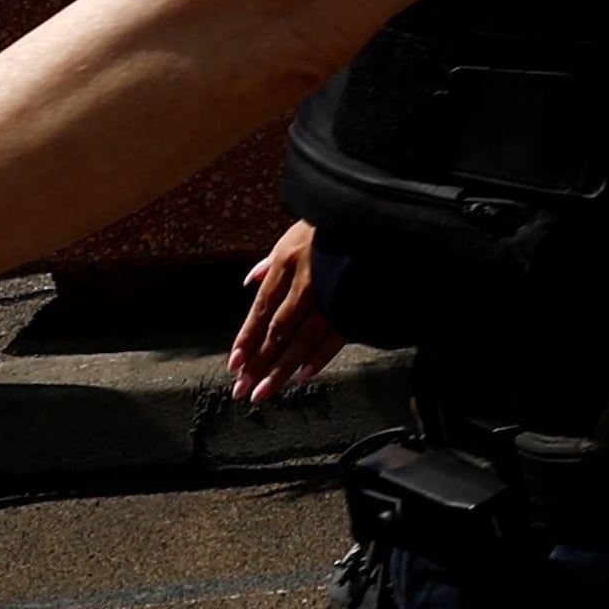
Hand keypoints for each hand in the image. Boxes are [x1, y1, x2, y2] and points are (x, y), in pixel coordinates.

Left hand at [226, 221, 343, 403]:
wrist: (374, 217)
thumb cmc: (330, 225)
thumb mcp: (295, 233)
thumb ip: (271, 262)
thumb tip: (249, 280)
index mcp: (286, 263)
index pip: (261, 309)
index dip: (246, 339)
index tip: (234, 364)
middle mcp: (303, 283)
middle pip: (276, 331)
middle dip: (257, 363)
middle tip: (241, 389)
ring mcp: (330, 296)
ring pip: (301, 340)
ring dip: (280, 369)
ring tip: (264, 392)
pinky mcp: (354, 305)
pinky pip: (334, 336)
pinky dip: (318, 357)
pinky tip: (302, 375)